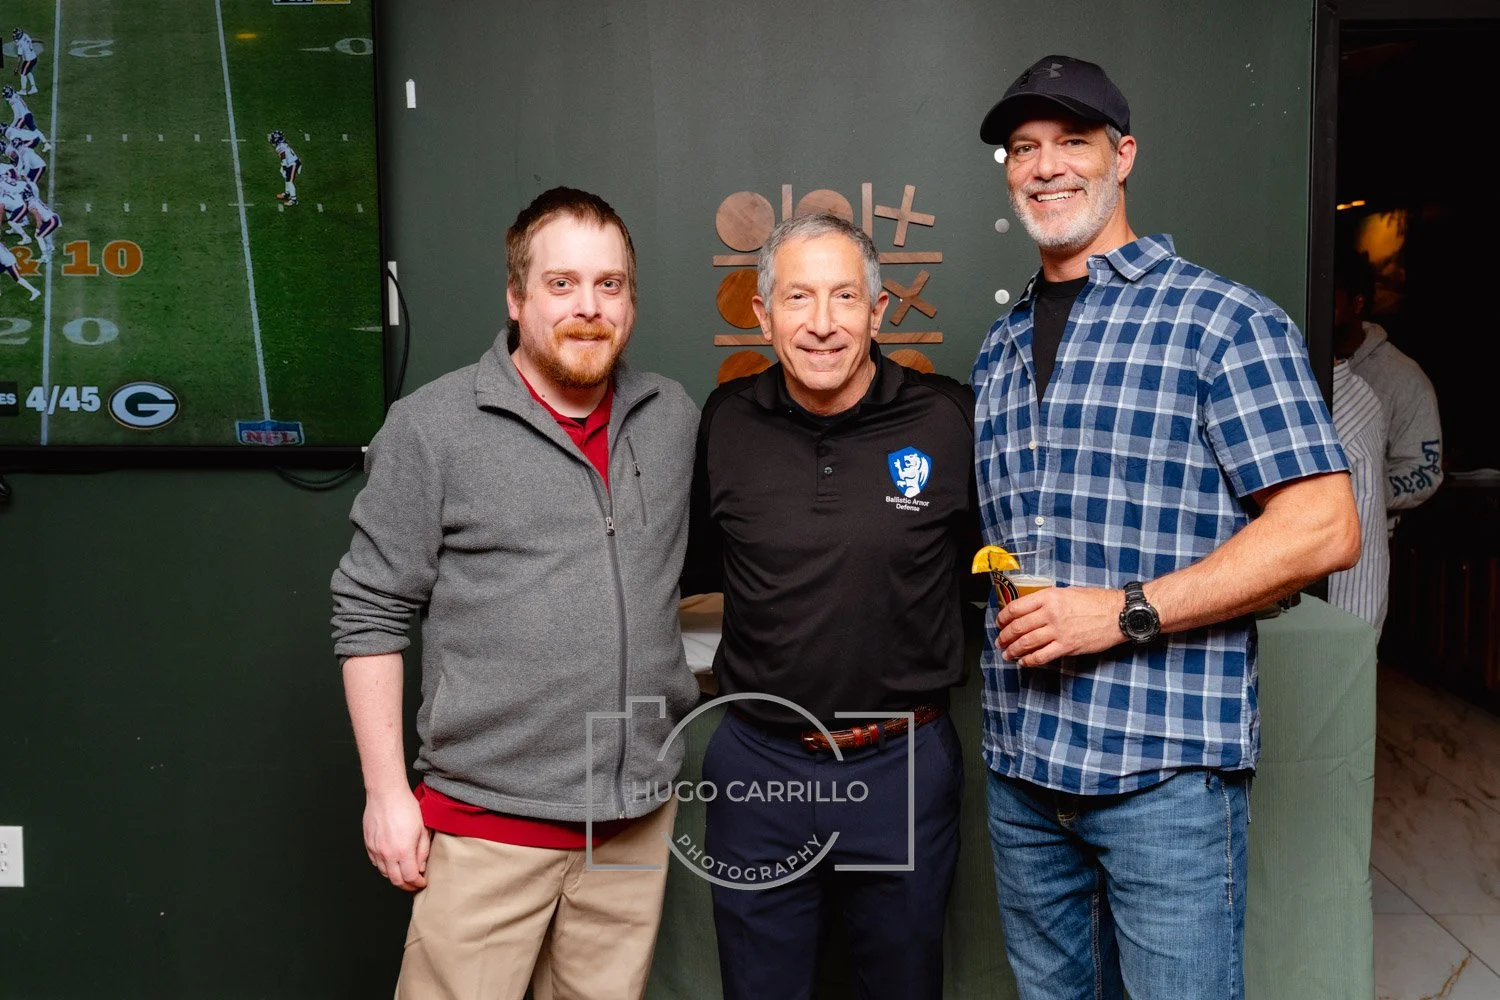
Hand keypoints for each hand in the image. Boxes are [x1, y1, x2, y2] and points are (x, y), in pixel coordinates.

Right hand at [362, 787, 430, 890]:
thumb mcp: (422, 829)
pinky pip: (375, 863)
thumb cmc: (405, 807)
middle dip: (406, 886)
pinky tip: (392, 862)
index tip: (422, 882)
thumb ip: (422, 850)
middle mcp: (387, 853)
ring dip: (395, 877)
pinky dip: (385, 867)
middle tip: (414, 883)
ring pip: (384, 873)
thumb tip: (420, 866)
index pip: (410, 877)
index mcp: (403, 850)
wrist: (385, 794)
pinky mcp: (368, 844)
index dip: (417, 883)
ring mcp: (375, 850)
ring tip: (404, 873)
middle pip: (396, 880)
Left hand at [995, 586, 1125, 666]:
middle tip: (1000, 641)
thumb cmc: (1096, 601)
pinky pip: (1041, 656)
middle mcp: (1051, 613)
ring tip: (1007, 654)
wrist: (1119, 614)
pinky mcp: (1067, 646)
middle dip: (1005, 636)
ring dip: (1013, 650)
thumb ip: (1048, 600)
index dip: (1003, 617)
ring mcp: (1058, 631)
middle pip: (1018, 626)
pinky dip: (1029, 660)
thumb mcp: (1067, 592)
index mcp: (1049, 596)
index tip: (999, 623)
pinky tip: (1023, 662)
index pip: (1016, 607)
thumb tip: (1030, 610)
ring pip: (1026, 642)